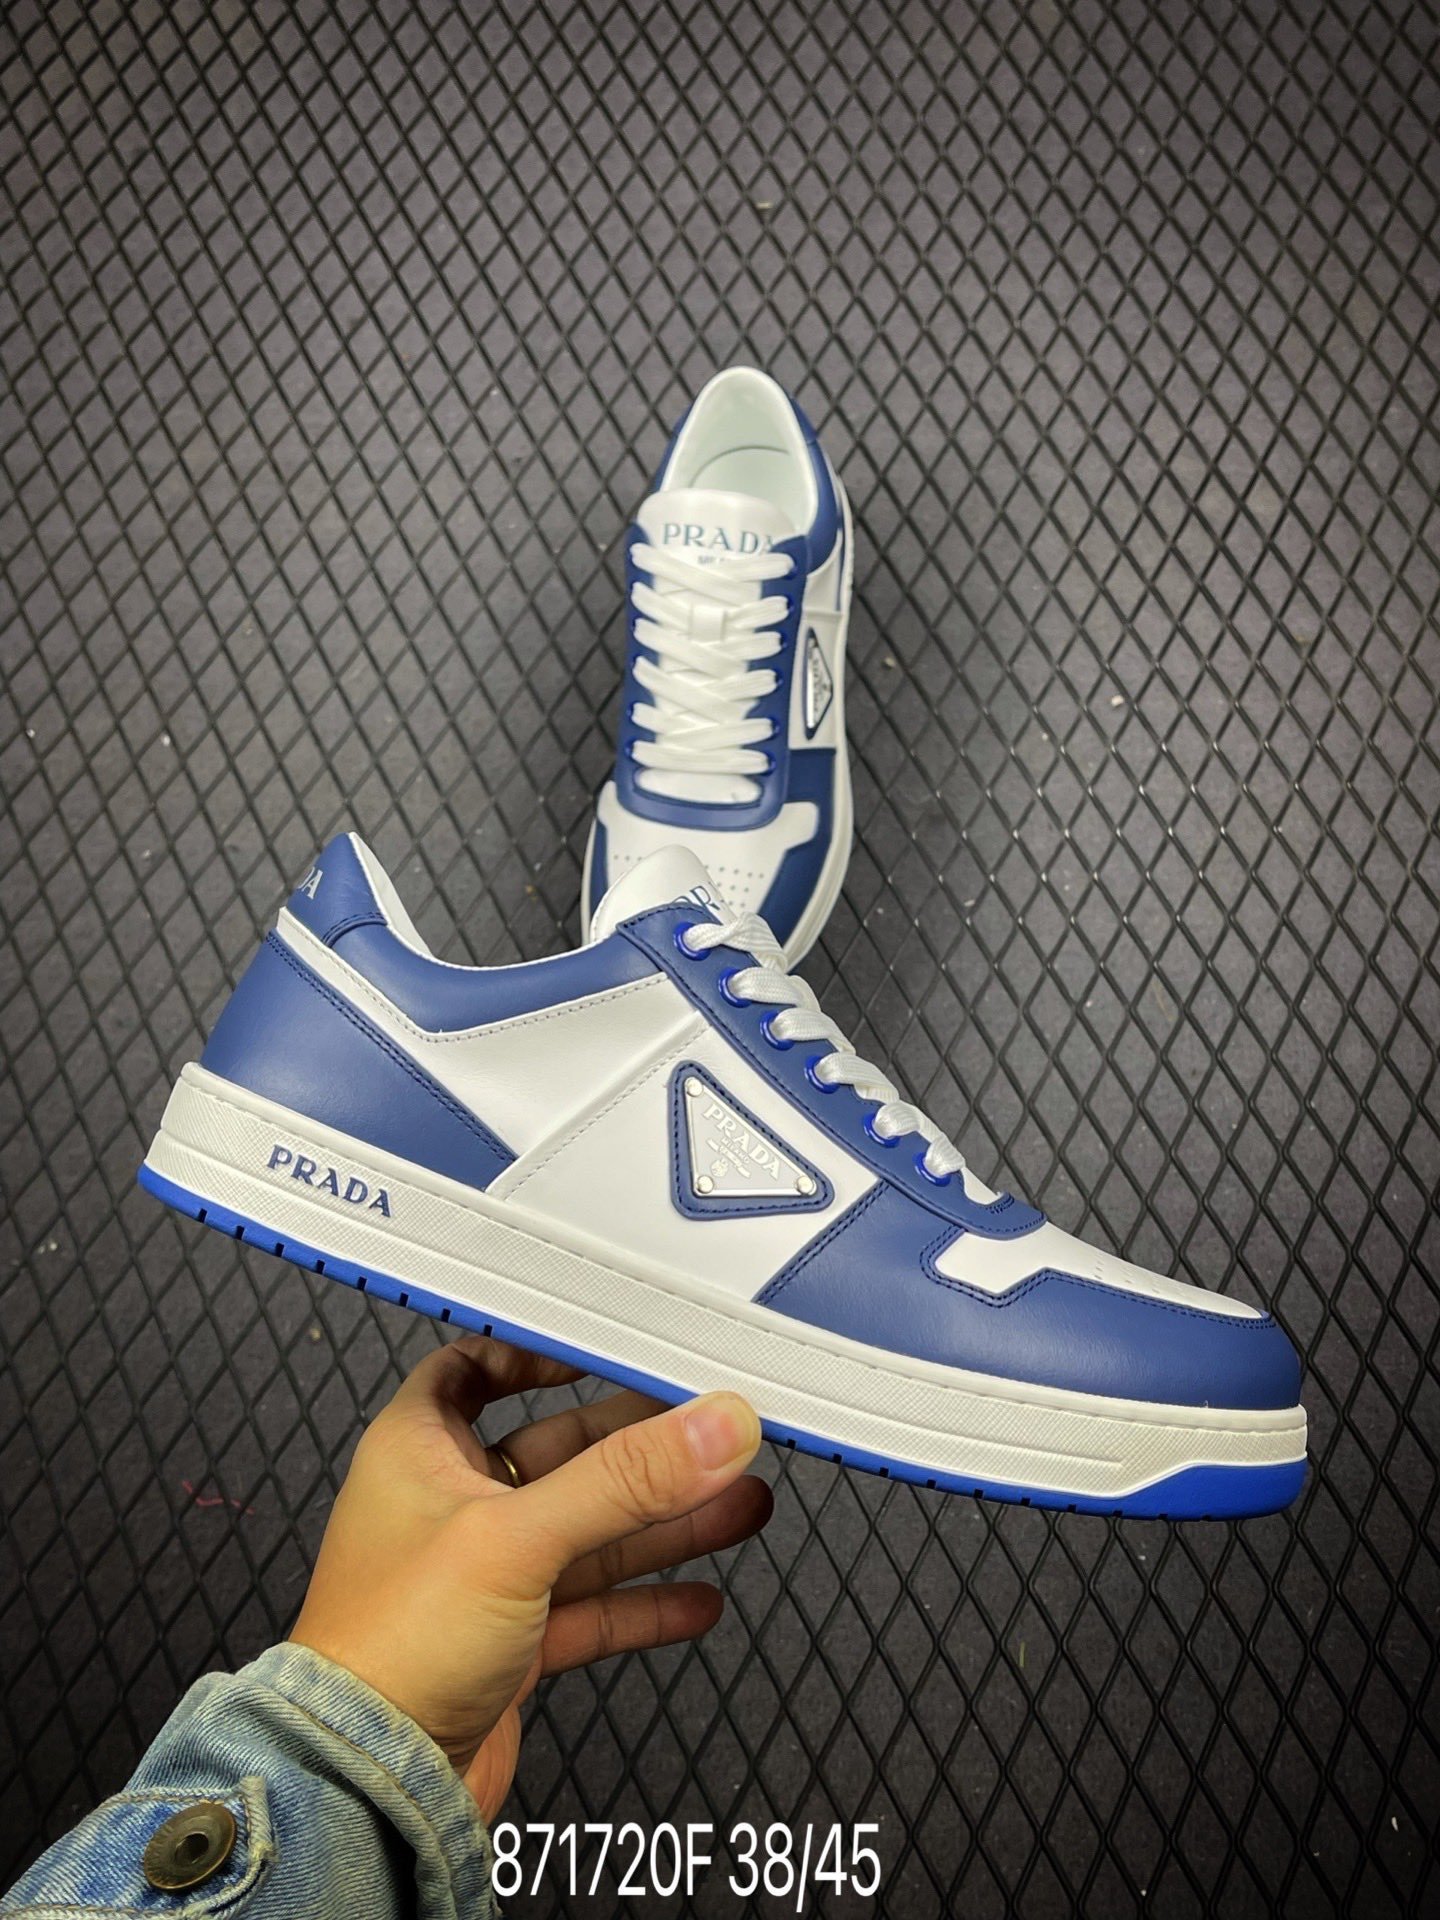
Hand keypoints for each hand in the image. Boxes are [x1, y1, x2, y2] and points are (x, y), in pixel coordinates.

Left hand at [289, 1335, 769, 1819]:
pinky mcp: (511, 1646)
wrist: (365, 1790)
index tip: (603, 1349)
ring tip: (740, 1505)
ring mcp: (483, 1579)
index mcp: (419, 1452)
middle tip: (713, 1436)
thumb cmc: (386, 1652)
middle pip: (561, 1453)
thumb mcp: (516, 1539)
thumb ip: (624, 1480)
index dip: (535, 1354)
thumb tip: (712, 1427)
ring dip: (663, 1523)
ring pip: (589, 1533)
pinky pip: (591, 1608)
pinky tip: (698, 1599)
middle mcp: (450, 1507)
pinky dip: (645, 1602)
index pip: (473, 1369)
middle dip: (643, 1448)